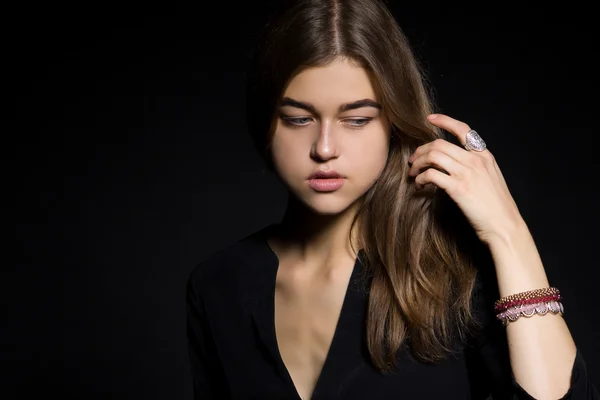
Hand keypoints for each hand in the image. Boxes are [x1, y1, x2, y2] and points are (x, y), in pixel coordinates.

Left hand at [407, 114, 524, 243]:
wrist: (504, 226)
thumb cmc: (496, 207)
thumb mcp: (490, 178)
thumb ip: (474, 166)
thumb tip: (452, 163)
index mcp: (484, 156)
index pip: (463, 129)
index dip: (444, 121)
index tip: (430, 119)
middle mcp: (475, 160)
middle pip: (439, 144)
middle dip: (421, 150)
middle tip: (413, 161)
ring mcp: (467, 173)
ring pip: (433, 156)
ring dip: (418, 164)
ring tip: (414, 174)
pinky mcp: (458, 188)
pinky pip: (431, 175)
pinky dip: (421, 179)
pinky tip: (420, 186)